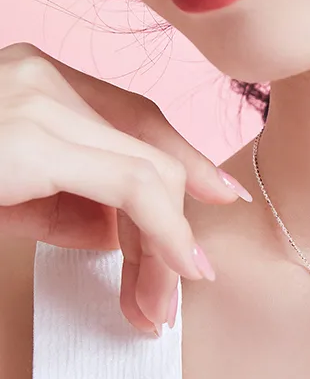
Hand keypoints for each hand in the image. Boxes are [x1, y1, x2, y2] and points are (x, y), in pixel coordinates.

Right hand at [0, 42, 252, 333]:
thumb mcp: (9, 196)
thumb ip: (68, 202)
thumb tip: (121, 232)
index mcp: (37, 81)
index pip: (137, 120)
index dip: (186, 160)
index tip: (220, 198)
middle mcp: (41, 73)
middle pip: (149, 150)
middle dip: (174, 227)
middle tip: (181, 287)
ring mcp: (37, 96)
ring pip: (150, 173)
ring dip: (165, 246)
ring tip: (157, 305)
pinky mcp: (33, 134)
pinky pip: (134, 186)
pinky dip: (163, 234)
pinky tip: (175, 271)